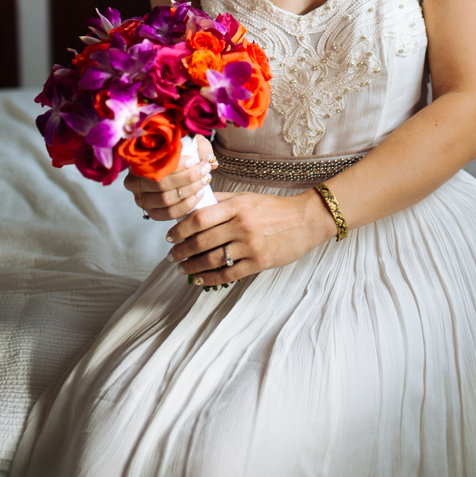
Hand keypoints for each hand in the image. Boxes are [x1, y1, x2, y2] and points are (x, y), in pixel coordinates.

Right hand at [123, 136, 216, 221]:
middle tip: (204, 170)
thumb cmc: (180, 152)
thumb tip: (209, 160)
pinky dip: (186, 205)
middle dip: (187, 177)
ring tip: (203, 181)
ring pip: (166, 199)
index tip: (194, 160)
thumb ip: (199, 147)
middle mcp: (134, 182)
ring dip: (189, 190)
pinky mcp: (151, 212)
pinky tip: (198, 194)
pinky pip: (168, 213)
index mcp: (136, 161)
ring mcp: (141, 199)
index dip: (175, 164)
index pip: (154, 165)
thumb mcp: (187, 142)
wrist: (176, 168)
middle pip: (161, 183)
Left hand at [165, 188, 336, 286]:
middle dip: (182, 250)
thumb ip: (221, 201)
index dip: (180, 229)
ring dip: (192, 266)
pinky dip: (211, 278)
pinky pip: (229, 274)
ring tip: (182, 268)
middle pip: (202, 241)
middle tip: (171, 255)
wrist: (306, 220)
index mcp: (238, 206)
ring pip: (213, 259)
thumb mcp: (247, 197)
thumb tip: (195, 207)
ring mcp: (251, 246)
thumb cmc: (275, 208)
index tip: (169, 236)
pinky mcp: (260, 263)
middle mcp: (242, 226)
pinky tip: (200, 279)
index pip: (200, 218)